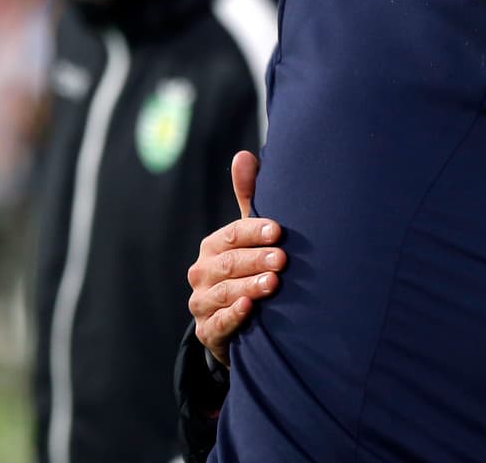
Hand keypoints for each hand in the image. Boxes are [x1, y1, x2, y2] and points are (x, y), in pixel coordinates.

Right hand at [187, 151, 285, 366]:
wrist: (242, 320)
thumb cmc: (250, 266)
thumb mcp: (251, 235)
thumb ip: (248, 197)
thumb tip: (243, 155)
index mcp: (213, 247)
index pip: (231, 235)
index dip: (254, 232)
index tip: (278, 231)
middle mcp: (203, 273)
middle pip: (228, 264)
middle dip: (255, 261)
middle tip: (282, 260)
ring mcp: (203, 303)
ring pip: (223, 292)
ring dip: (248, 287)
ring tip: (273, 284)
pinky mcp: (209, 331)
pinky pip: (218, 324)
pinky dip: (233, 316)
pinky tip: (248, 308)